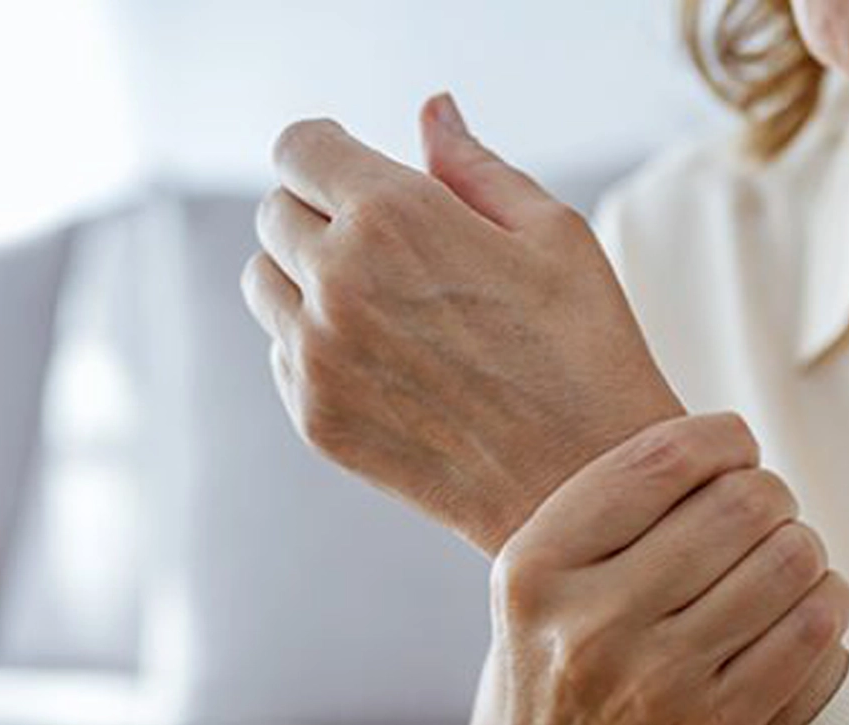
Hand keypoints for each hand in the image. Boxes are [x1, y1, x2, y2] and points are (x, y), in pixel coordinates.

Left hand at [242, 94, 683, 554]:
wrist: (584, 491)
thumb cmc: (586, 353)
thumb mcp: (553, 234)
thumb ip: (473, 165)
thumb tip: (431, 110)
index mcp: (395, 215)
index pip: (299, 147)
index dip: (326, 150)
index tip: (352, 167)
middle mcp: (338, 280)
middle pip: (274, 210)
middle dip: (319, 209)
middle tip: (384, 242)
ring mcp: (317, 355)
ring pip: (262, 282)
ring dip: (304, 276)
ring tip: (381, 302)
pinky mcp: (314, 417)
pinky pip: (281, 351)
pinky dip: (313, 343)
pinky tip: (387, 360)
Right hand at [466, 414, 848, 724]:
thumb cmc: (554, 671)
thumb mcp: (536, 589)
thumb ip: (606, 514)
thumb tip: (724, 443)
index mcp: (535, 569)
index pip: (663, 460)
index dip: (724, 440)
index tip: (734, 451)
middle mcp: (588, 624)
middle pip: (739, 505)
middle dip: (771, 494)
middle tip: (767, 510)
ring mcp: (654, 683)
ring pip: (787, 562)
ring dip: (805, 547)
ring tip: (788, 556)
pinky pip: (809, 633)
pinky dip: (827, 601)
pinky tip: (814, 600)